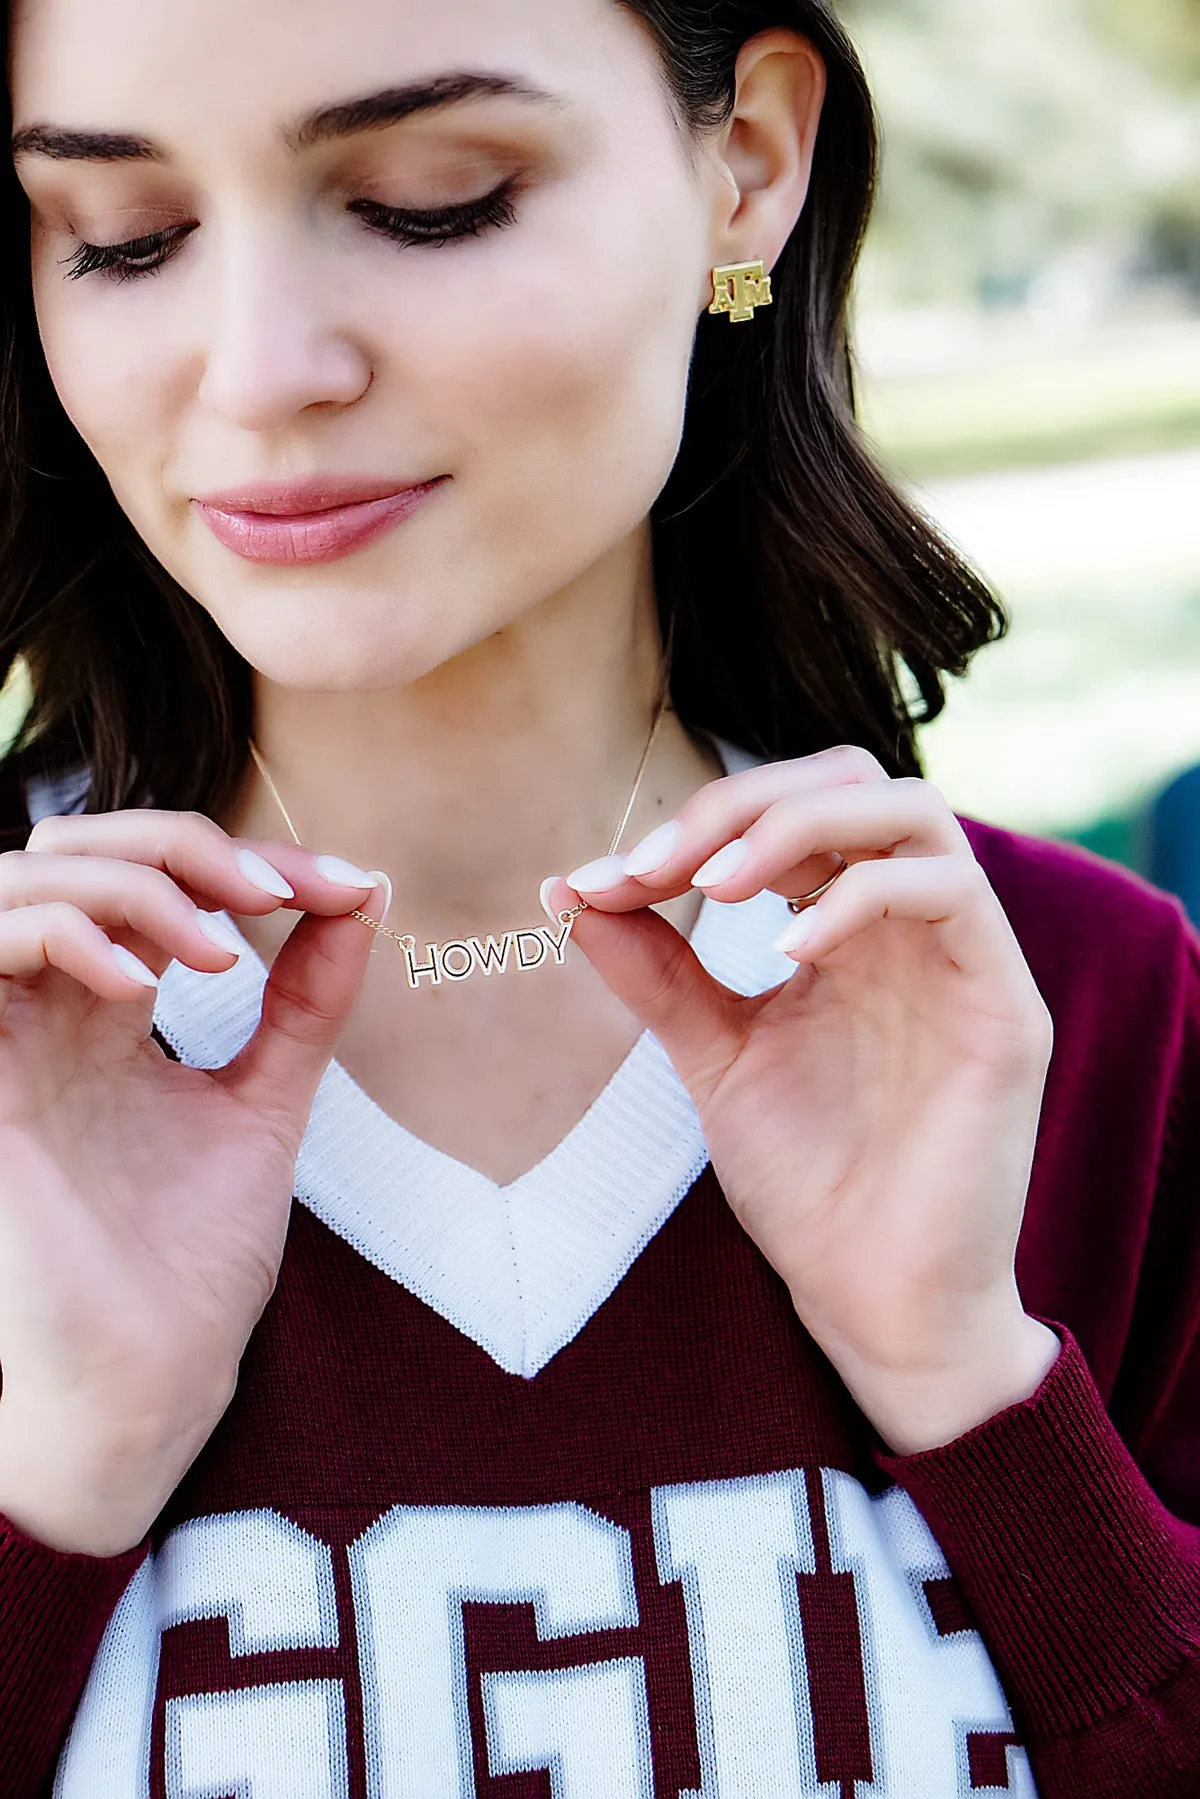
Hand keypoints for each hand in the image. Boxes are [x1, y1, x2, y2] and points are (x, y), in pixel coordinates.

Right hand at [0, 809, 383, 1554]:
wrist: (152, 1382)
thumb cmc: (193, 1261)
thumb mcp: (268, 1102)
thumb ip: (306, 1003)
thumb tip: (367, 894)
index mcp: (110, 1013)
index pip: (152, 877)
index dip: (244, 857)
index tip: (345, 889)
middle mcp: (52, 1013)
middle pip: (76, 847)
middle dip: (185, 846)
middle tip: (280, 895)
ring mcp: (11, 1041)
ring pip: (25, 877)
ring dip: (133, 885)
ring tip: (221, 952)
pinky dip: (68, 931)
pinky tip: (144, 983)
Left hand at [546, 746, 1060, 1454]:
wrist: (874, 1302)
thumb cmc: (807, 1182)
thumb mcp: (712, 1056)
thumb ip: (656, 970)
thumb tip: (569, 887)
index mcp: (846, 928)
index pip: (787, 810)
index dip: (694, 823)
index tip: (604, 880)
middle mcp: (909, 926)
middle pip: (849, 779)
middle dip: (742, 803)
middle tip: (656, 866)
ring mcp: (963, 959)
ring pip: (911, 810)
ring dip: (798, 827)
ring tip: (713, 887)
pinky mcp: (1004, 1006)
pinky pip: (951, 893)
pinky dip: (861, 898)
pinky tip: (787, 953)